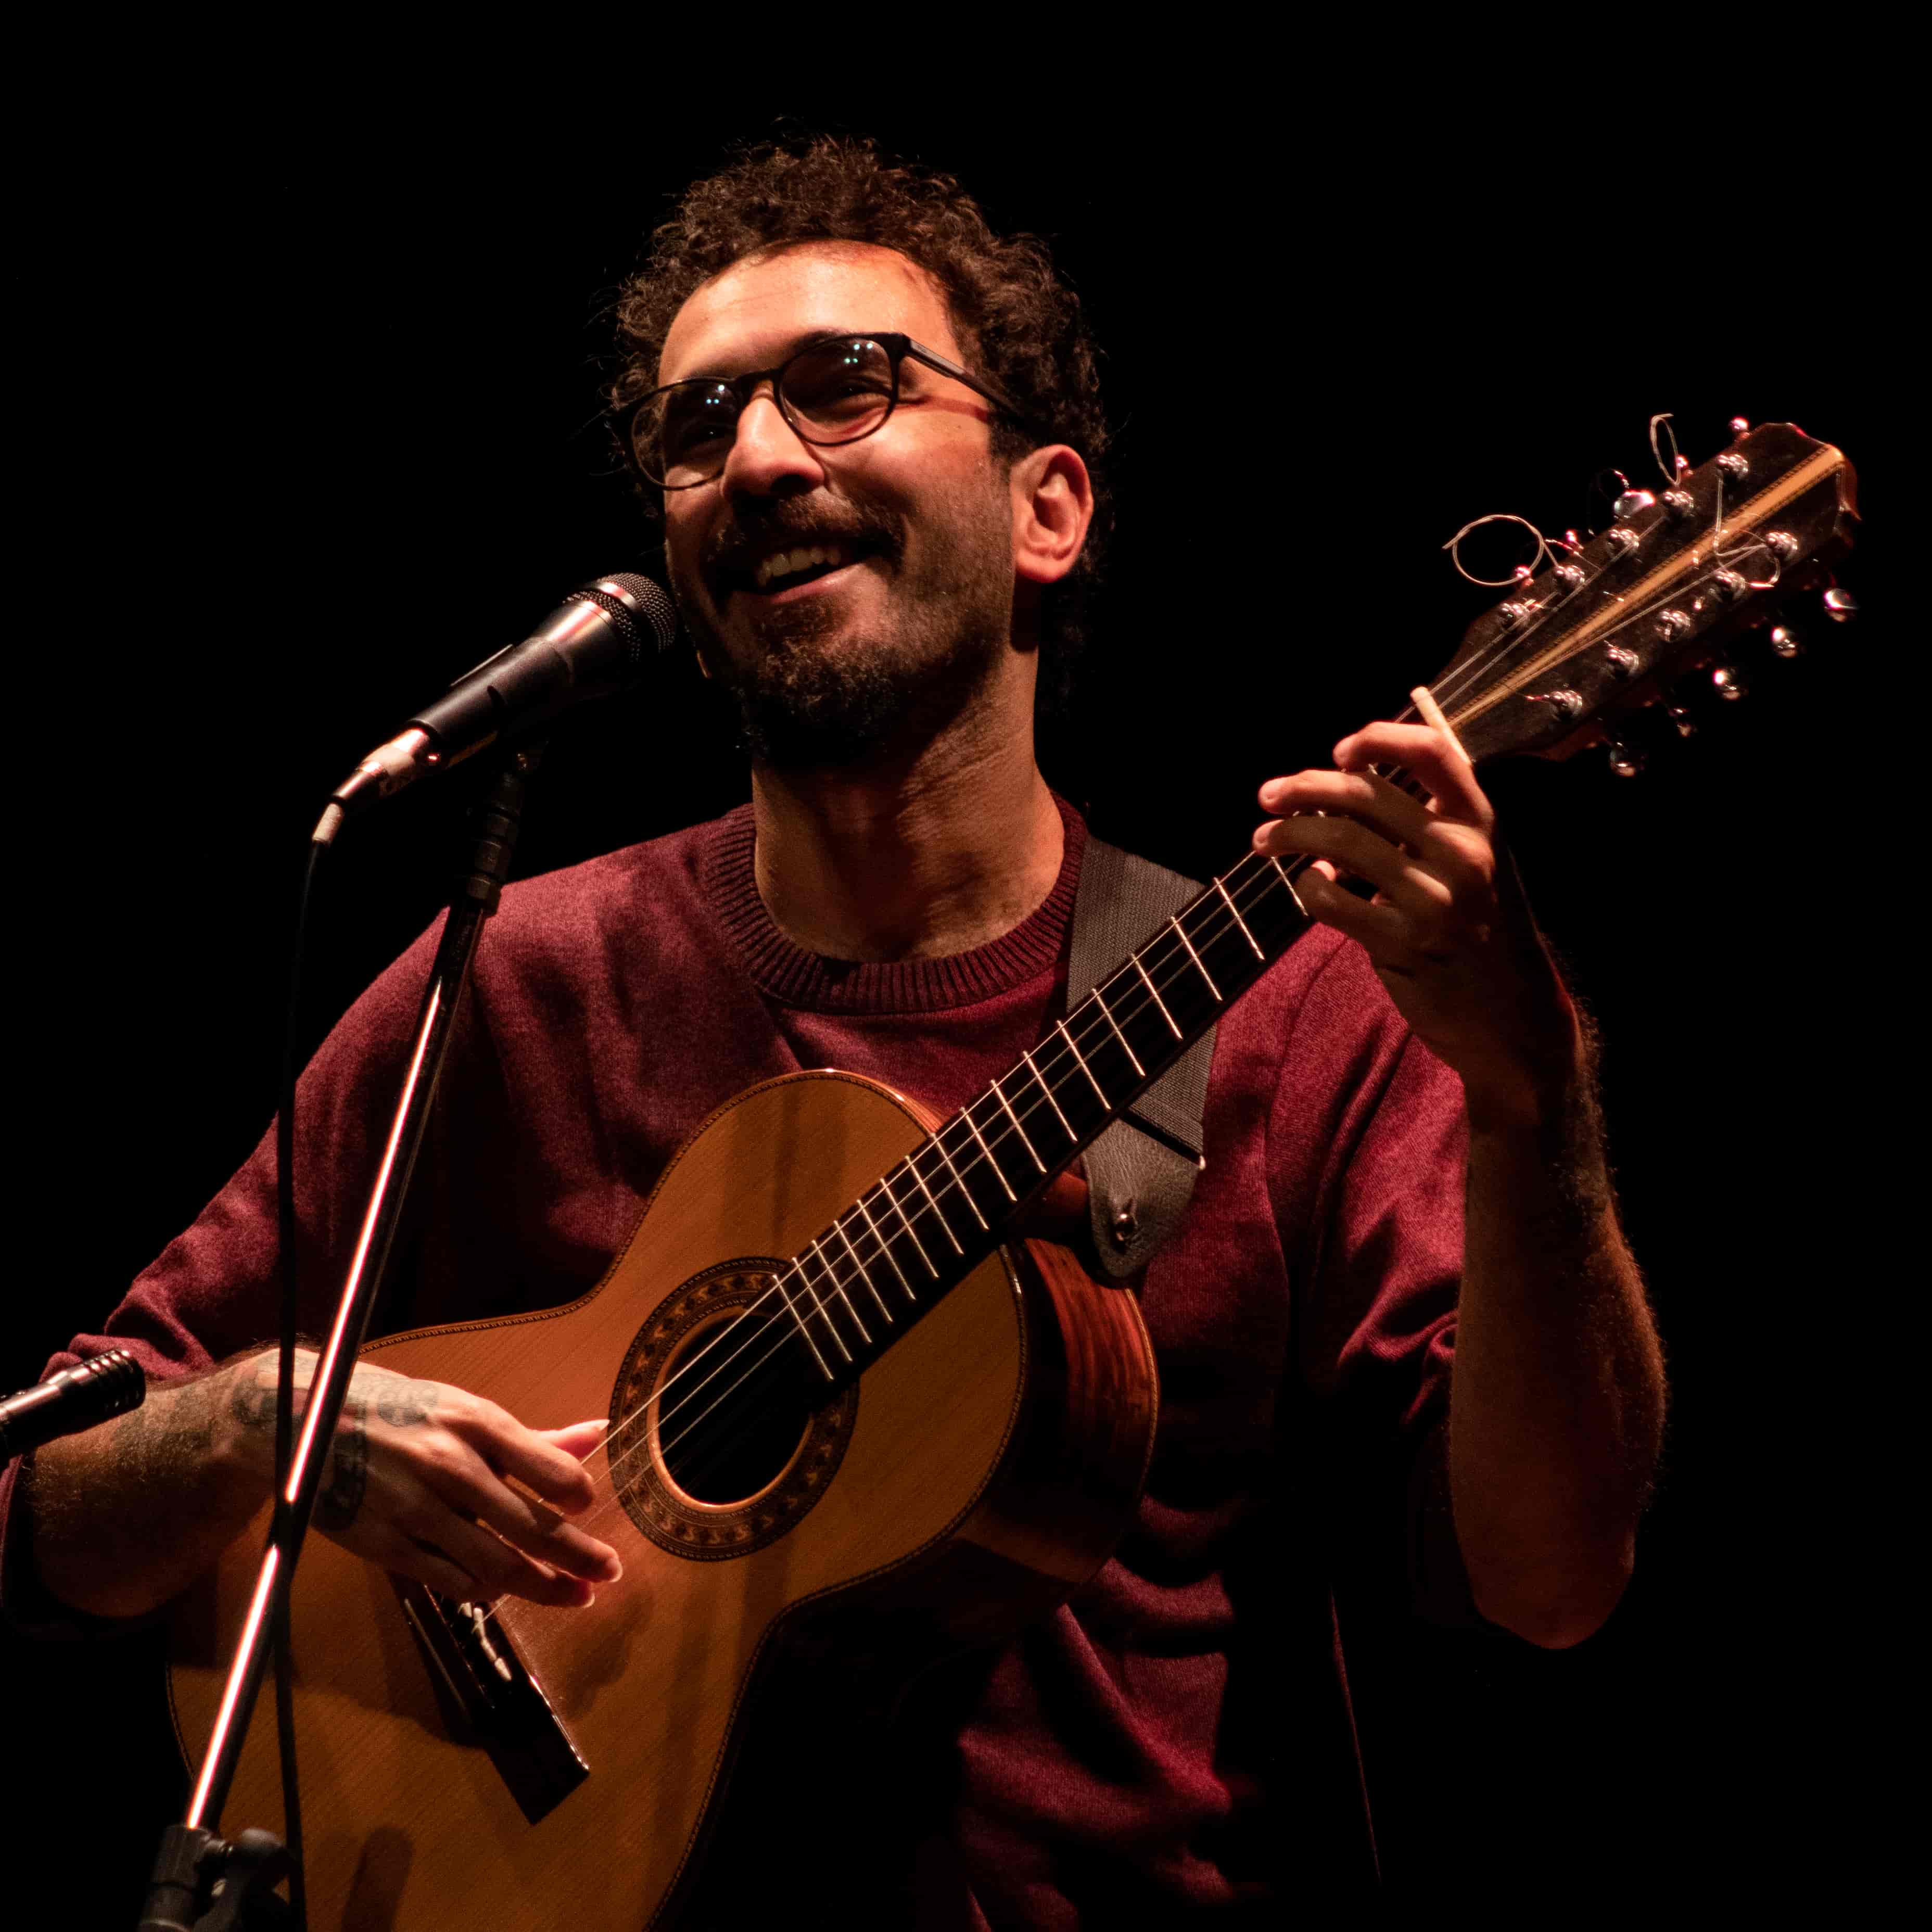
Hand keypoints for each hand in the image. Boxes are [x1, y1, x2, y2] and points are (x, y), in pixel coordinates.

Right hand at [228, 1350, 620, 1607]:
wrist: (305, 1422)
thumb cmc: (402, 1411)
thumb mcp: (465, 1409)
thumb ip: (533, 1437)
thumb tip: (599, 1436)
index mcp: (474, 1423)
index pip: (549, 1470)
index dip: (580, 1495)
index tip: (591, 1506)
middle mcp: (449, 1467)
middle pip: (531, 1529)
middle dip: (580, 1558)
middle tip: (609, 1572)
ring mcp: (417, 1511)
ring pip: (497, 1566)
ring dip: (546, 1588)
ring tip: (578, 1595)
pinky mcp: (388, 1547)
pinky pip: (453, 1582)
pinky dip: (488, 1591)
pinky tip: (510, 1592)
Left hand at [1252, 720, 1580, 1126]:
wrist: (1512, 1019)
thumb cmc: (1481, 931)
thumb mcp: (1475, 864)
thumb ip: (1427, 822)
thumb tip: (1345, 779)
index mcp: (1481, 822)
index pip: (1432, 750)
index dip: (1378, 738)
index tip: (1339, 751)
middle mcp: (1463, 853)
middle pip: (1364, 792)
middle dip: (1303, 787)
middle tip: (1267, 795)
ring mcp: (1434, 899)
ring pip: (1337, 842)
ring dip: (1288, 834)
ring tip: (1263, 839)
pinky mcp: (1403, 944)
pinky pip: (1330, 899)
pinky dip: (1308, 886)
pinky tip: (1312, 885)